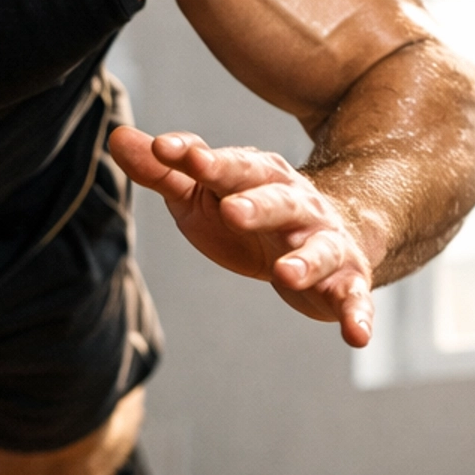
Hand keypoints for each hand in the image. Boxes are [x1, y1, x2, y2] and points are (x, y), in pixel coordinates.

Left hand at [108, 126, 375, 347]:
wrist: (327, 235)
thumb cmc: (248, 213)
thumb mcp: (202, 192)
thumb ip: (164, 171)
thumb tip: (117, 137)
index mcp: (258, 177)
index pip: (229, 166)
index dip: (201, 159)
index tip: (168, 151)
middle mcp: (298, 205)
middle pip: (279, 201)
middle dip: (257, 205)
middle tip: (232, 210)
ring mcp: (324, 243)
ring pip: (319, 249)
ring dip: (306, 261)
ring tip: (286, 274)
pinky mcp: (345, 283)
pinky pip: (354, 298)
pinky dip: (358, 315)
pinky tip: (357, 336)